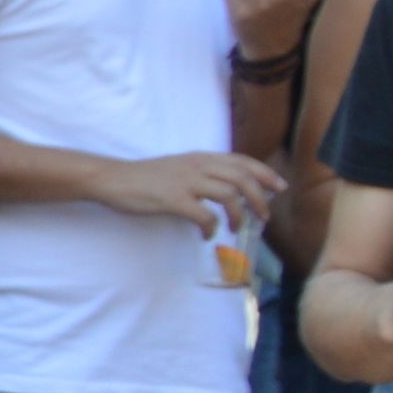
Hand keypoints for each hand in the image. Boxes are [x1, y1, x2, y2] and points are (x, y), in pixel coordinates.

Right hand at [104, 149, 286, 230]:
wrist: (113, 179)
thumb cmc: (144, 177)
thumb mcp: (179, 167)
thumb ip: (202, 174)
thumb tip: (226, 191)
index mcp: (200, 157)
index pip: (242, 161)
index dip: (265, 173)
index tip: (279, 187)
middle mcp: (197, 165)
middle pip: (242, 178)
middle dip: (259, 198)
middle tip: (264, 216)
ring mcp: (185, 182)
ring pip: (229, 195)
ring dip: (239, 214)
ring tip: (237, 227)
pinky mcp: (173, 199)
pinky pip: (204, 215)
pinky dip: (212, 227)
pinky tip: (207, 235)